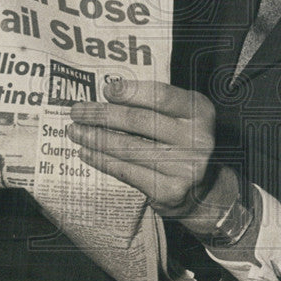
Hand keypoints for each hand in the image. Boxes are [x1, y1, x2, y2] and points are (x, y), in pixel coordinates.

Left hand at [68, 79, 236, 229]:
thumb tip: (109, 93)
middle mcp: (197, 139)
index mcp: (200, 112)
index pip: (162, 96)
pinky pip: (127, 172)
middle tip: (78, 111)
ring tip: (75, 131)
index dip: (131, 91)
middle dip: (103, 115)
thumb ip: (155, 105)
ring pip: (129, 148)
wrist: (205, 191)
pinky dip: (102, 161)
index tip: (106, 89)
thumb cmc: (184, 145)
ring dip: (95, 138)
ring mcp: (185, 167)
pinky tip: (86, 153)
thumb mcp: (182, 118)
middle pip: (139, 121)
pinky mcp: (170, 191)